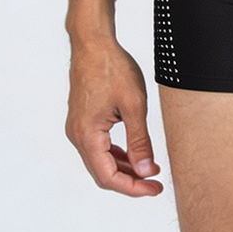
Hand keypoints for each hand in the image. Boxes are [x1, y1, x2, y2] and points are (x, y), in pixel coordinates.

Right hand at [65, 37, 163, 196]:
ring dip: (124, 167)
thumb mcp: (134, 105)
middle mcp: (77, 135)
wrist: (93, 43)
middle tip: (155, 183)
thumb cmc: (112, 67)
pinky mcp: (82, 120)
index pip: (108, 177)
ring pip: (100, 160)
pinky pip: (98, 146)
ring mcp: (77, 128)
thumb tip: (145, 171)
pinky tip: (133, 152)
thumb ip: (139, 141)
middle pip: (103, 172)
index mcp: (87, 135)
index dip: (133, 188)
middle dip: (130, 180)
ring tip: (149, 168)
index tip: (154, 188)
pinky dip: (115, 153)